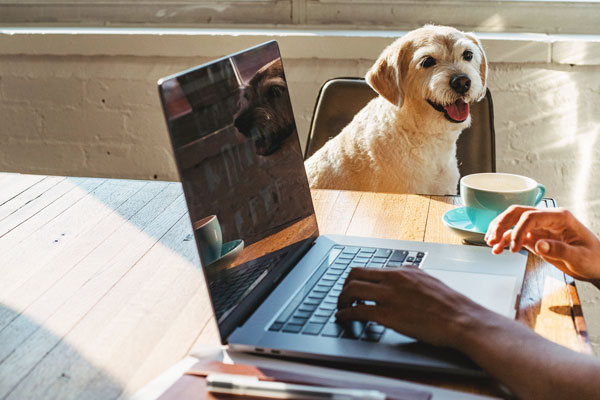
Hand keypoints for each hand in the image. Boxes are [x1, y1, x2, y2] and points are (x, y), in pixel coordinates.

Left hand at [335, 267, 485, 348]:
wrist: (462, 320)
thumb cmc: (450, 305)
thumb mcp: (429, 280)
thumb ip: (412, 275)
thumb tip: (404, 271)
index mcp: (403, 271)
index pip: (369, 268)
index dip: (355, 279)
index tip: (351, 286)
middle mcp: (393, 279)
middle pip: (355, 274)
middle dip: (344, 286)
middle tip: (343, 297)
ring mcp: (389, 296)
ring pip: (352, 290)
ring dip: (341, 300)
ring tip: (341, 308)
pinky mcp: (387, 314)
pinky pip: (357, 310)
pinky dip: (345, 314)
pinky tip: (343, 318)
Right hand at [486, 206, 599, 282]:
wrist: (598, 266)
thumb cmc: (594, 259)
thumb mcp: (580, 257)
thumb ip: (560, 250)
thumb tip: (538, 244)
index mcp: (559, 217)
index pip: (530, 216)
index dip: (518, 230)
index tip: (514, 248)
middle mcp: (547, 219)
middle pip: (517, 213)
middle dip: (501, 224)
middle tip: (491, 239)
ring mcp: (540, 227)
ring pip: (513, 221)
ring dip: (499, 230)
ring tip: (490, 243)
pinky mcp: (535, 237)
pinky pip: (515, 235)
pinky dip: (504, 240)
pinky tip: (498, 249)